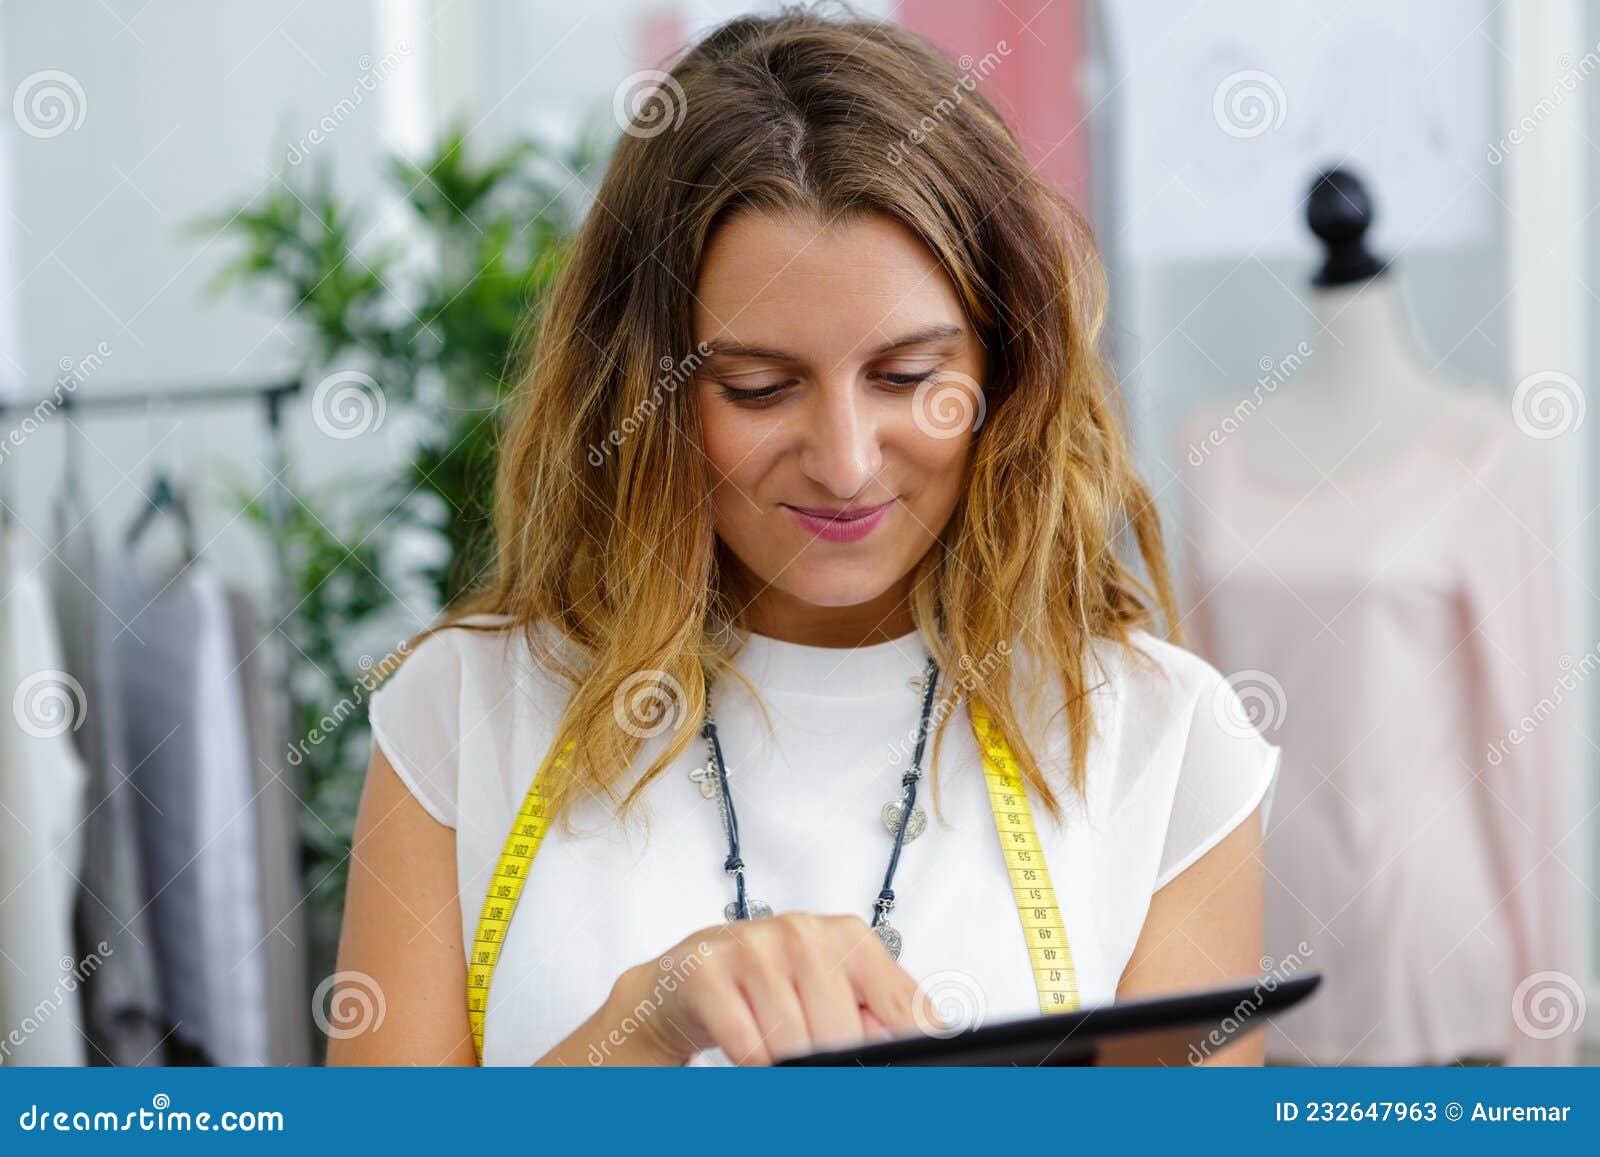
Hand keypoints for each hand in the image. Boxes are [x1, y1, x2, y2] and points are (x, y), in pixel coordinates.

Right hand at [565, 913, 934, 1065]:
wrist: (686, 979)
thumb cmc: (769, 986)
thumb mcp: (833, 994)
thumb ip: (880, 1018)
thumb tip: (930, 1045)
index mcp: (849, 937)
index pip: (902, 1007)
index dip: (907, 1055)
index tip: (908, 1077)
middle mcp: (805, 932)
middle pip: (845, 1036)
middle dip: (832, 1064)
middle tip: (813, 1058)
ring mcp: (755, 947)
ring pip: (795, 1045)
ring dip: (787, 1065)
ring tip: (774, 1046)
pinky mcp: (709, 970)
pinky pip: (749, 1047)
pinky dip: (753, 1064)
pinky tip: (748, 1047)